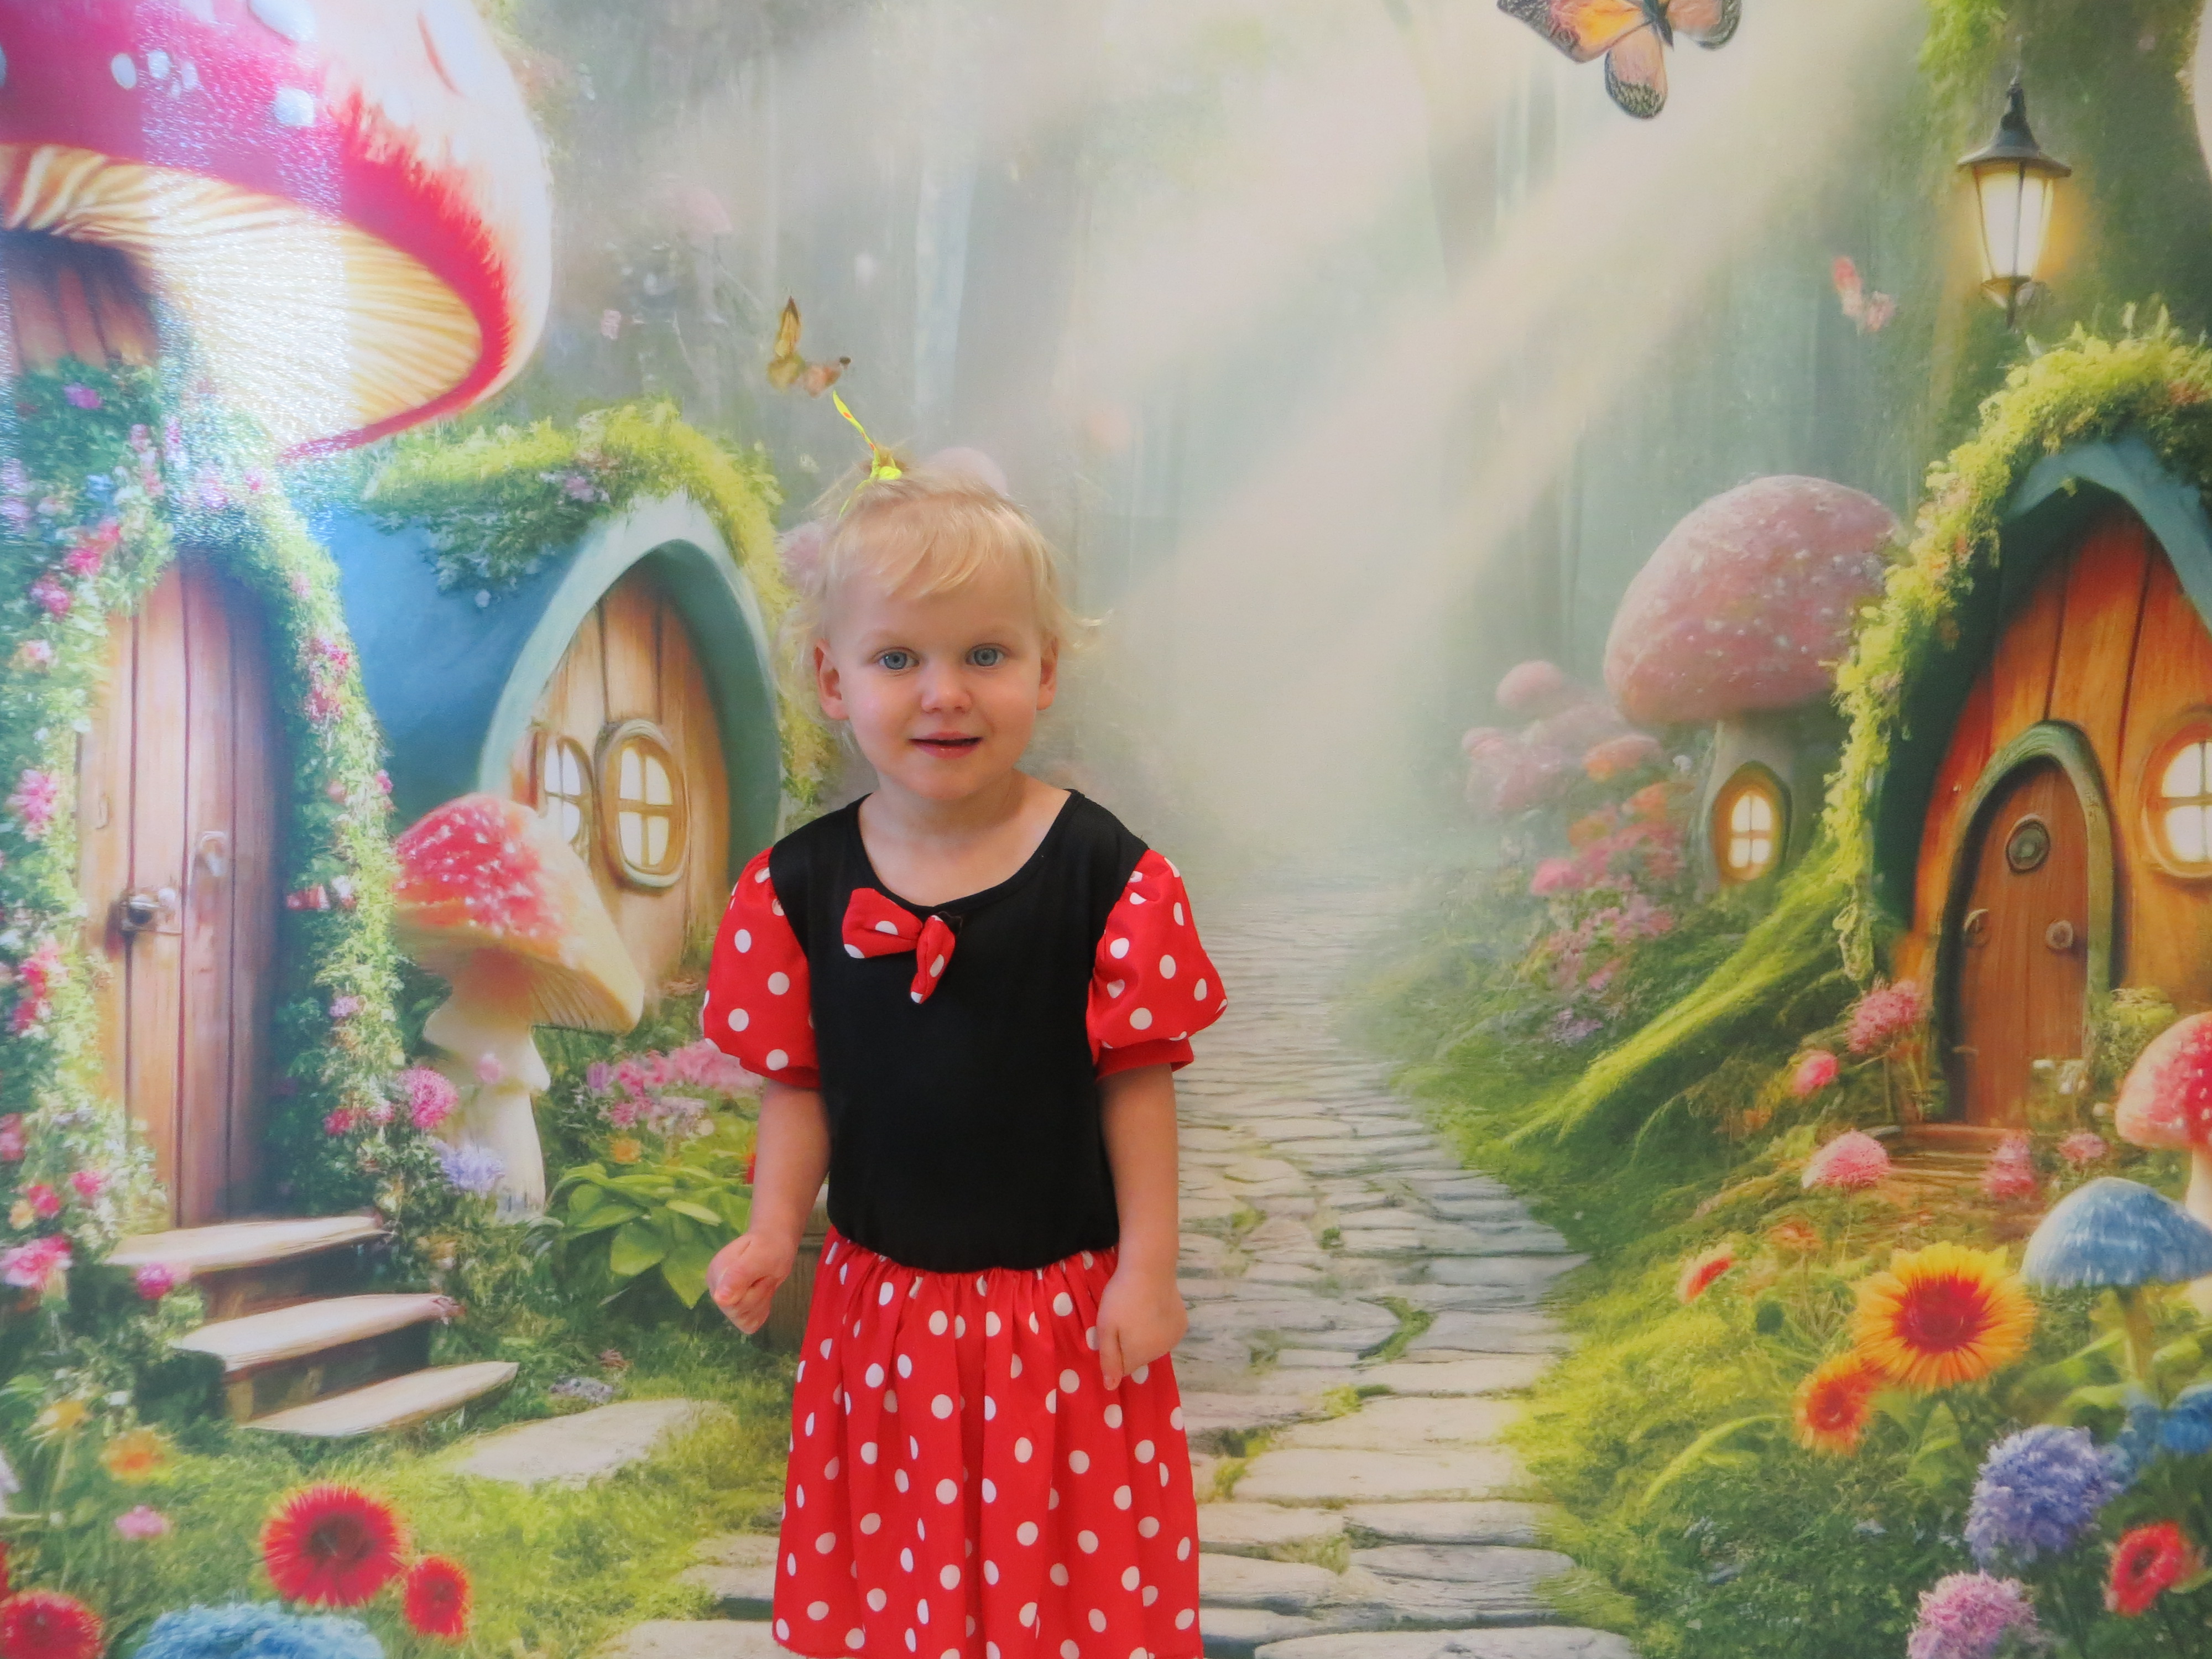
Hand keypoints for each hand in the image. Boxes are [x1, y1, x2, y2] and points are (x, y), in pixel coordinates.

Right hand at [708, 1231, 798, 1333]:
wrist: (774, 1245)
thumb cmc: (768, 1247)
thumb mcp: (758, 1257)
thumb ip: (739, 1275)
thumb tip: (720, 1299)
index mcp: (715, 1274)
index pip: (727, 1302)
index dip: (752, 1292)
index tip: (761, 1274)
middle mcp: (716, 1290)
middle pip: (736, 1312)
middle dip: (758, 1295)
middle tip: (766, 1276)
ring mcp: (725, 1301)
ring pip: (743, 1320)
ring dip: (761, 1302)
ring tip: (764, 1282)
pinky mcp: (737, 1310)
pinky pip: (749, 1324)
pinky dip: (760, 1312)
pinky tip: (763, 1295)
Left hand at [1094, 1260, 1186, 1389]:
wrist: (1150, 1269)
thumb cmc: (1122, 1297)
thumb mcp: (1106, 1327)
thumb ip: (1109, 1359)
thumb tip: (1111, 1387)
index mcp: (1139, 1355)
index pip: (1123, 1368)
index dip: (1114, 1351)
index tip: (1111, 1331)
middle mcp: (1160, 1352)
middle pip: (1139, 1358)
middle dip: (1130, 1344)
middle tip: (1123, 1318)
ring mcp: (1174, 1339)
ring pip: (1153, 1346)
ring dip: (1146, 1336)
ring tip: (1139, 1311)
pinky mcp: (1182, 1324)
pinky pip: (1165, 1334)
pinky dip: (1159, 1326)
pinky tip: (1154, 1309)